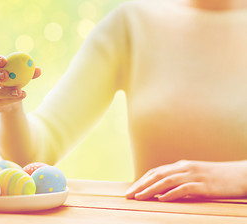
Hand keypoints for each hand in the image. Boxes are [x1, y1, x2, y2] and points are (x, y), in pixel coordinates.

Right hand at [0, 54, 40, 111]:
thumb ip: (27, 70)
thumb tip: (38, 70)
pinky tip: (21, 95)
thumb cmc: (12, 77)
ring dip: (3, 91)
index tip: (4, 60)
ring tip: (18, 89)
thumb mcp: (18, 71)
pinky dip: (10, 99)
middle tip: (7, 75)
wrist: (11, 95)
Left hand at [125, 160, 246, 201]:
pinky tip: (162, 199)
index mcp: (181, 166)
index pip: (156, 172)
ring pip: (167, 181)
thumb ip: (179, 182)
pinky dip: (171, 193)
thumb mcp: (195, 177)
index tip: (131, 190)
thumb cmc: (217, 178)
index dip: (142, 181)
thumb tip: (161, 194)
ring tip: (139, 197)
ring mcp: (194, 175)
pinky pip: (184, 189)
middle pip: (157, 175)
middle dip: (141, 185)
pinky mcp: (204, 185)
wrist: (241, 175)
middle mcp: (185, 168)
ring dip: (151, 189)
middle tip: (128, 195)